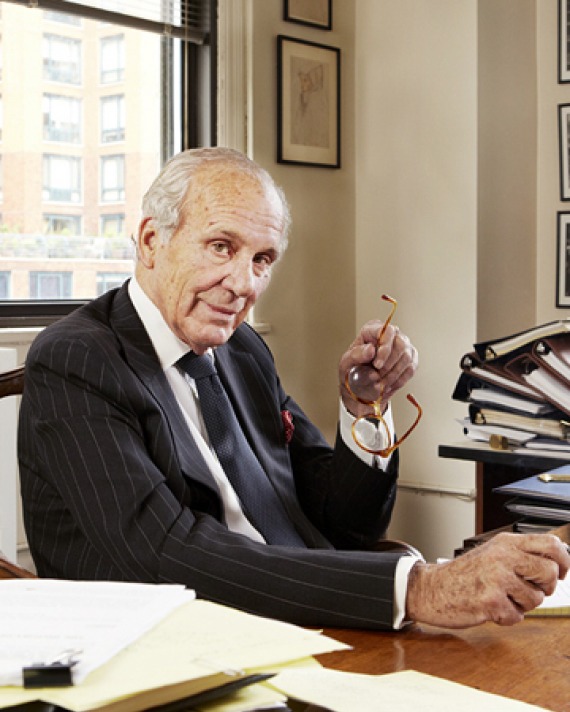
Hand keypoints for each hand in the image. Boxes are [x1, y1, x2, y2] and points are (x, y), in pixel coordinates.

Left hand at [339, 320, 417, 417]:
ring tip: (380, 384)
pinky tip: (388, 385)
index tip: (377, 365)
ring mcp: (403, 346)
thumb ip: (356, 355)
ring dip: (393, 375)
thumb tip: (370, 349)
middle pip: (401, 344)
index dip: (385, 348)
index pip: (387, 331)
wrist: (359, 387)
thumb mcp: (346, 363)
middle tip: (377, 377)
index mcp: (372, 330)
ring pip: (407, 358)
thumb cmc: (351, 370)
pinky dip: (399, 380)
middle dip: (389, 365)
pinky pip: (411, 369)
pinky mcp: (410, 359)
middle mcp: (391, 334)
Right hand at [405, 532, 569, 627]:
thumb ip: (521, 554)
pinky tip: (491, 608)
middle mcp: (502, 556)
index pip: (551, 544)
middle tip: (526, 589)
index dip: (564, 560)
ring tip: (502, 597)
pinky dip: (506, 617)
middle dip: (543, 588)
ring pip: (536, 598)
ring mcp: (497, 578)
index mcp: (505, 542)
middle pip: (550, 572)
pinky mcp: (490, 601)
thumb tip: (558, 560)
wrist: (432, 589)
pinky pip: (517, 616)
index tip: (561, 571)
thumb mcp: (493, 553)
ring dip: (522, 605)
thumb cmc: (462, 574)